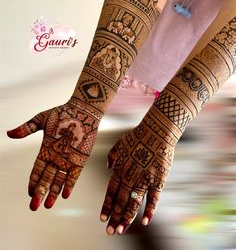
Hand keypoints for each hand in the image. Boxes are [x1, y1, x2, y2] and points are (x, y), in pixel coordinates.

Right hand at [7, 99, 99, 209]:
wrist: (82, 110)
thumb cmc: (62, 113)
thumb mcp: (41, 120)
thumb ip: (27, 128)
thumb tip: (9, 133)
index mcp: (46, 149)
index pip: (38, 169)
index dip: (33, 181)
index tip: (29, 192)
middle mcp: (57, 157)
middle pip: (47, 178)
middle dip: (40, 192)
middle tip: (34, 206)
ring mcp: (68, 158)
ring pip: (59, 179)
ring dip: (54, 192)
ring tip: (48, 205)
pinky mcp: (80, 158)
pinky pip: (74, 174)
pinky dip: (70, 184)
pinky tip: (65, 194)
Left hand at [100, 112, 174, 234]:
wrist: (156, 130)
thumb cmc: (138, 135)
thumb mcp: (120, 143)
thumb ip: (112, 156)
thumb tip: (108, 168)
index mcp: (121, 168)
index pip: (111, 191)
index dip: (107, 206)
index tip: (102, 219)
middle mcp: (131, 176)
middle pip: (121, 200)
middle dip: (115, 217)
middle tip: (110, 231)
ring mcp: (145, 178)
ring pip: (134, 202)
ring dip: (127, 217)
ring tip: (121, 230)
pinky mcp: (159, 179)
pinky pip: (154, 198)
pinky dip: (149, 210)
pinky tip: (145, 221)